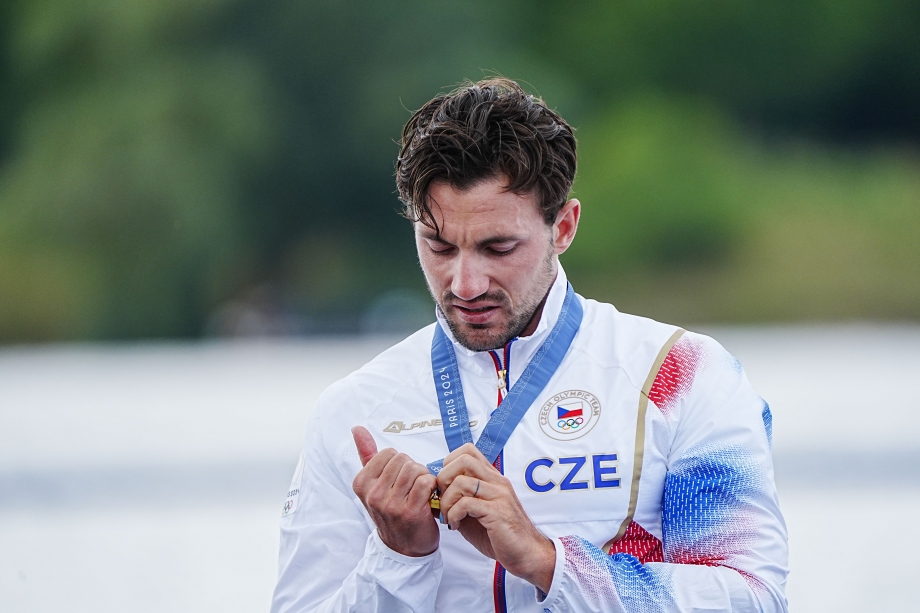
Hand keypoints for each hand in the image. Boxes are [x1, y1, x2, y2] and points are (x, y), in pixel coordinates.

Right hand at [351, 426, 439, 556]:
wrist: (403, 548)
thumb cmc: (390, 510)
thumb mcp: (373, 484)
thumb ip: (366, 454)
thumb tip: (357, 428)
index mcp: (361, 483)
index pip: (388, 452)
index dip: (400, 462)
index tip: (399, 479)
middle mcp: (373, 494)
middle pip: (403, 459)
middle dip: (412, 469)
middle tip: (412, 486)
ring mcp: (391, 504)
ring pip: (415, 468)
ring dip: (423, 477)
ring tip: (420, 491)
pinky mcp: (410, 511)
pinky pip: (426, 481)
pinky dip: (432, 486)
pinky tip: (428, 496)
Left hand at [436, 443, 554, 592]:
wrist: (526, 553)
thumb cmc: (500, 534)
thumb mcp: (475, 513)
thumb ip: (459, 500)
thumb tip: (432, 494)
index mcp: (492, 478)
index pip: (468, 451)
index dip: (448, 463)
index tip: (444, 485)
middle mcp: (497, 482)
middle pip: (463, 460)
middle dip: (444, 478)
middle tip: (443, 499)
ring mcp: (499, 495)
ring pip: (462, 482)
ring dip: (447, 501)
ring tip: (448, 517)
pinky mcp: (498, 512)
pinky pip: (466, 503)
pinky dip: (454, 514)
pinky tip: (456, 525)